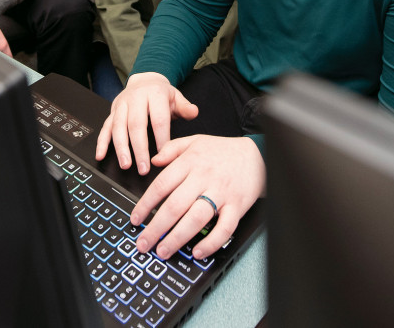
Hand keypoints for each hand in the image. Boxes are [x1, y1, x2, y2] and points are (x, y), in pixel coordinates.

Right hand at [94, 72, 197, 174]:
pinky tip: (101, 155)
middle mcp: (135, 98)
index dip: (161, 138)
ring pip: (118, 127)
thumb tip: (194, 112)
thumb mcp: (177, 97)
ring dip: (121, 148)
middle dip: (139, 149)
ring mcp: (122, 105)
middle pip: (136, 125)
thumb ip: (185, 107)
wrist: (145, 79)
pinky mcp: (112, 111)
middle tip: (144, 167)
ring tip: (125, 164)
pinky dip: (102, 142)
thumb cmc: (161, 94)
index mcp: (154, 94)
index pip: (158, 119)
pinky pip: (105, 127)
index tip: (164, 155)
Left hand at [131, 135, 264, 260]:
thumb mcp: (194, 141)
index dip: (146, 204)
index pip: (162, 185)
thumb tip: (152, 161)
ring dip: (177, 238)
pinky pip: (224, 228)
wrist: (257, 155)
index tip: (136, 219)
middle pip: (175, 205)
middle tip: (143, 243)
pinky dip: (211, 242)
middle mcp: (204, 178)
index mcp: (191, 162)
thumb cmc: (223, 151)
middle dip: (156, 228)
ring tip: (163, 251)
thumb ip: (172, 149)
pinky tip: (197, 252)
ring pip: (196, 218)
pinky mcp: (237, 206)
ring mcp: (221, 193)